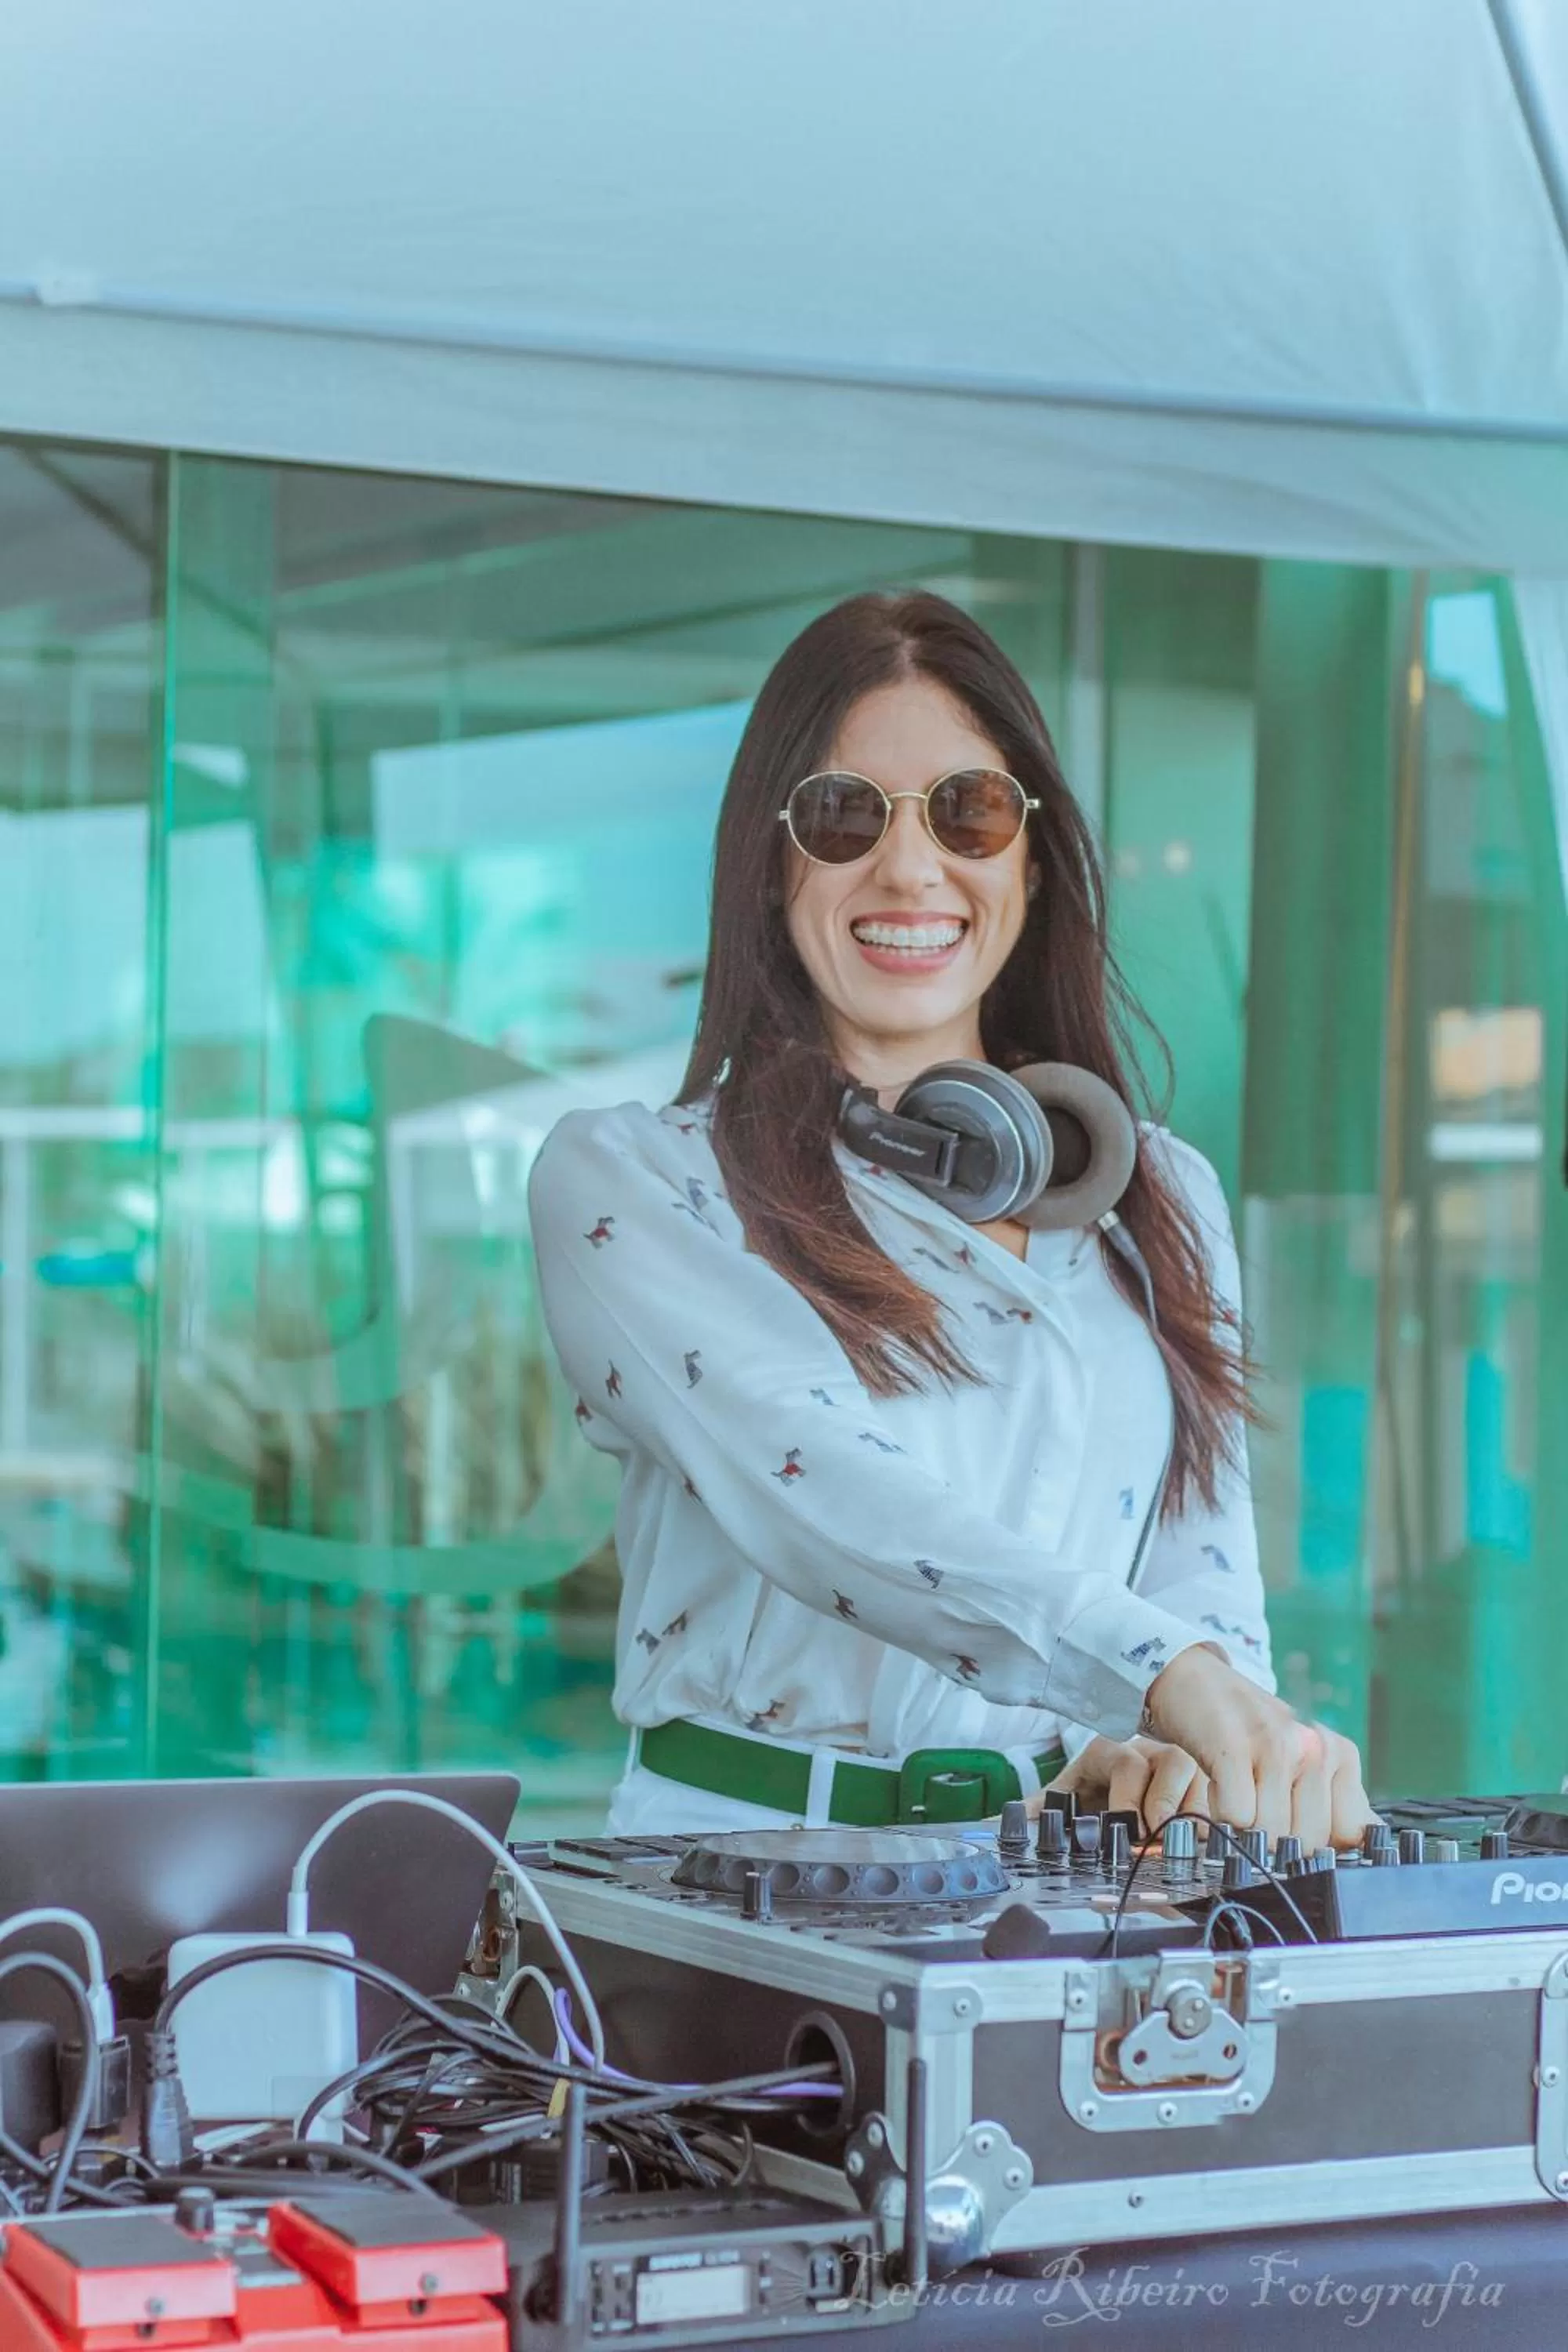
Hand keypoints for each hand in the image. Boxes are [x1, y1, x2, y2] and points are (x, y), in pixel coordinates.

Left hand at [1041, 1736, 1208, 1832]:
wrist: (1112, 1784)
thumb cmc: (1090, 1791)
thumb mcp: (1066, 1795)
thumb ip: (1043, 1806)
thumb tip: (1013, 1817)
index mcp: (1114, 1751)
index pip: (1128, 1764)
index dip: (1129, 1798)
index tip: (1129, 1829)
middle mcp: (1152, 1753)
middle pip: (1176, 1764)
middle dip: (1168, 1805)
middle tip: (1160, 1840)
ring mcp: (1184, 1767)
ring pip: (1204, 1782)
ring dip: (1196, 1817)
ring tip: (1183, 1848)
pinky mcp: (1207, 1786)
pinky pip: (1221, 1800)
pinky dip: (1217, 1825)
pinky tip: (1207, 1848)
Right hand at [1142, 1643, 1370, 1850]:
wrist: (1196, 1679)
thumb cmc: (1251, 1729)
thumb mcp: (1304, 1758)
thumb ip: (1336, 1799)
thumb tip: (1371, 1837)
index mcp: (1338, 1754)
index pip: (1350, 1833)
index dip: (1319, 1840)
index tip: (1297, 1823)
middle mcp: (1314, 1747)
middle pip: (1309, 1841)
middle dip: (1279, 1838)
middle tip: (1260, 1804)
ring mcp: (1274, 1745)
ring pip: (1272, 1833)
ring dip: (1246, 1825)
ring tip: (1238, 1788)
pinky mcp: (1233, 1747)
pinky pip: (1236, 1817)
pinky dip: (1221, 1812)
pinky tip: (1219, 1783)